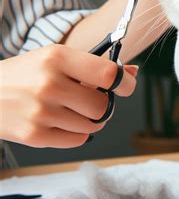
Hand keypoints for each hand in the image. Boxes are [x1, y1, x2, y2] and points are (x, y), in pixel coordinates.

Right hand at [0, 45, 137, 147]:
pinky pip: (77, 140)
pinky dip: (76, 134)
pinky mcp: (34, 135)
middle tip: (93, 101)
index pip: (108, 74)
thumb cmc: (26, 74)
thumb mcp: (56, 58)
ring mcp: (40, 112)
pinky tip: (60, 122)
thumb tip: (133, 72)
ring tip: (70, 110)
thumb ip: (95, 66)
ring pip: (92, 126)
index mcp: (57, 57)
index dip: (124, 83)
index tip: (126, 87)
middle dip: (104, 106)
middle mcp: (49, 84)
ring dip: (89, 121)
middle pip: (103, 106)